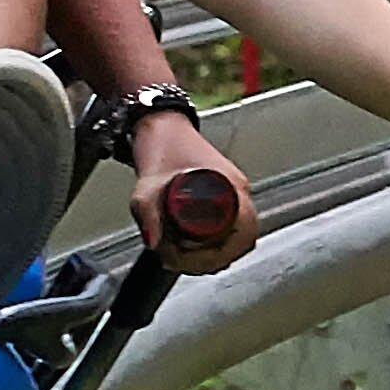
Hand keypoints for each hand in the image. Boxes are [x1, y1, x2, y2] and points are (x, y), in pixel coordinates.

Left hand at [123, 113, 256, 272]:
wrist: (159, 126)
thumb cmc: (161, 146)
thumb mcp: (147, 187)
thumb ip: (147, 215)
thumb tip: (154, 243)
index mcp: (231, 187)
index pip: (242, 235)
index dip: (217, 254)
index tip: (190, 260)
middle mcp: (238, 192)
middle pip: (241, 242)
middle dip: (212, 258)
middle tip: (182, 263)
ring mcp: (233, 194)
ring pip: (236, 238)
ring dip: (211, 253)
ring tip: (182, 257)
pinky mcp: (224, 197)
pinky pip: (228, 229)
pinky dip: (212, 243)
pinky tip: (190, 247)